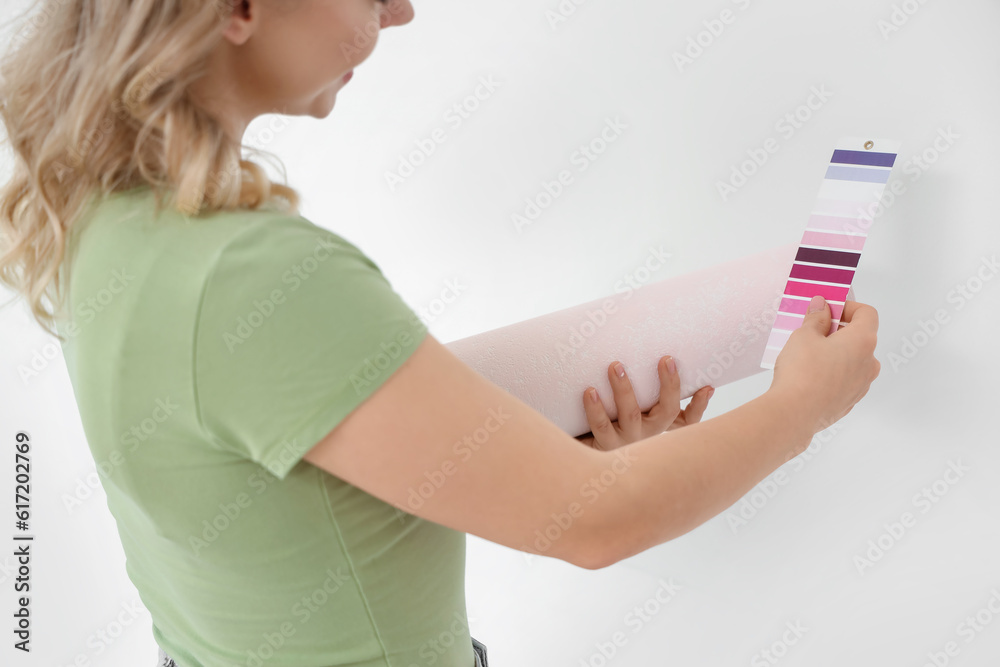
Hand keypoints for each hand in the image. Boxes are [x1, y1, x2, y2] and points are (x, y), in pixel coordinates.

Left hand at [575, 356, 713, 450]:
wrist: (583, 455)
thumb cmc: (612, 424)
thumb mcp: (635, 411)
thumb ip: (652, 393)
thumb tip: (673, 367)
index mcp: (658, 426)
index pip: (689, 420)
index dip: (700, 405)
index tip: (707, 386)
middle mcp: (647, 435)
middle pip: (666, 412)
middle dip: (670, 386)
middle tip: (666, 359)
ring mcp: (626, 440)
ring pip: (630, 414)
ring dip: (625, 389)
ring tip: (616, 366)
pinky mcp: (603, 444)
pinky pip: (601, 426)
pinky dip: (595, 408)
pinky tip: (590, 391)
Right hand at [769, 297, 879, 436]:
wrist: (794, 413)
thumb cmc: (802, 372)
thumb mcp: (803, 336)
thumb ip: (816, 318)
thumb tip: (821, 307)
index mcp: (862, 341)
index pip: (867, 314)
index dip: (848, 307)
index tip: (828, 309)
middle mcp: (868, 363)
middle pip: (860, 338)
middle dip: (839, 331)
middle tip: (814, 330)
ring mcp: (861, 385)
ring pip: (853, 361)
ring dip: (836, 353)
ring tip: (809, 355)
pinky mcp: (849, 402)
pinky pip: (845, 380)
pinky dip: (832, 373)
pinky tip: (809, 376)